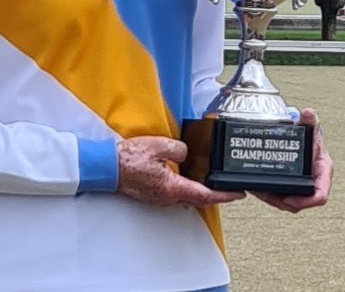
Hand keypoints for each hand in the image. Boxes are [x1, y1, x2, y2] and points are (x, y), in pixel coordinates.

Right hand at [116, 136, 245, 206]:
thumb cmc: (128, 160)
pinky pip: (175, 192)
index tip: (237, 194)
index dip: (224, 195)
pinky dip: (187, 187)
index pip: (206, 195)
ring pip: (187, 196)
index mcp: (172, 187)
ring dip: (200, 190)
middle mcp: (167, 197)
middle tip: (228, 189)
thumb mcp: (159, 145)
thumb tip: (186, 152)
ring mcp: (160, 197)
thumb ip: (179, 148)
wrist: (107, 167)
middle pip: (199, 199)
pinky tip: (187, 177)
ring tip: (210, 182)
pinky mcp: (153, 194)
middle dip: (215, 194)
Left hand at [251, 108, 332, 213]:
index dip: (307, 201)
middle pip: (302, 202)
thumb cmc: (311, 135)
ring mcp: (302, 185)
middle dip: (285, 202)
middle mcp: (314, 181)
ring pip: (290, 202)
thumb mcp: (310, 126)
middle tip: (269, 196)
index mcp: (322, 171)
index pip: (320, 194)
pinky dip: (270, 195)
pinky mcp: (292, 186)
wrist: (305, 135)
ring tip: (261, 192)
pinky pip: (282, 197)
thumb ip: (309, 119)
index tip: (292, 198)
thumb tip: (308, 112)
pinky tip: (259, 189)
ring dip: (275, 200)